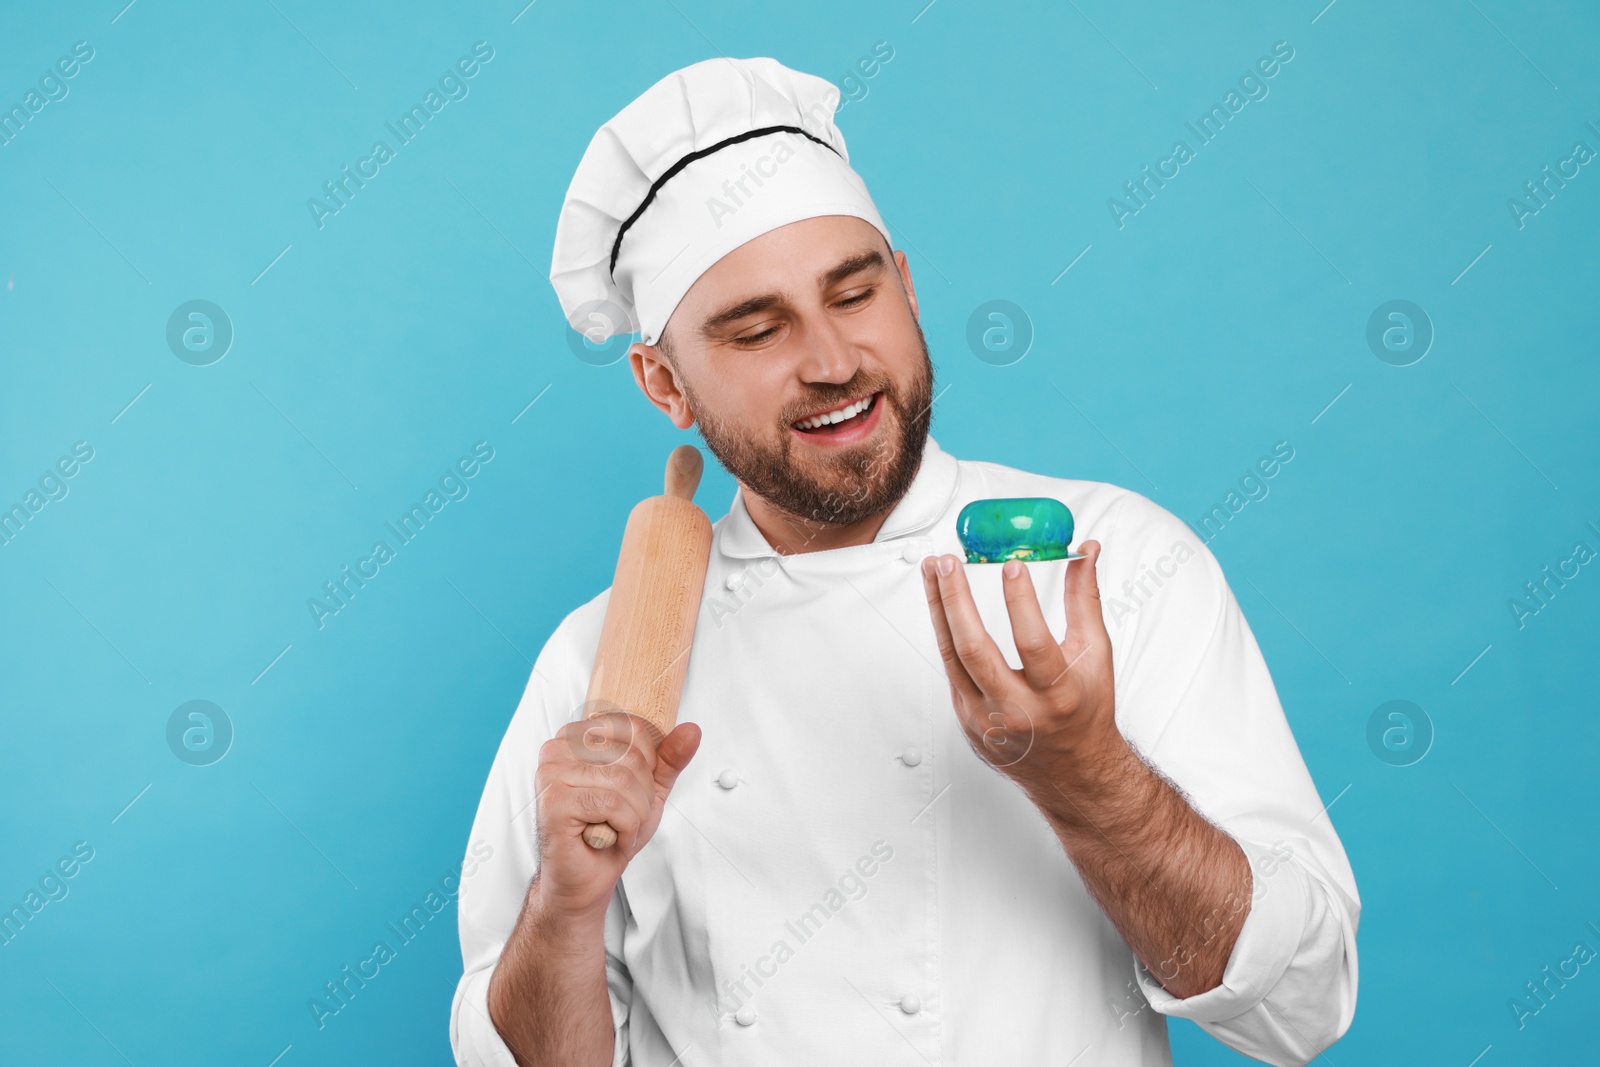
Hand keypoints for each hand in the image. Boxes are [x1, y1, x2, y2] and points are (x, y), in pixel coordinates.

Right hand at [532, 713, 700, 918]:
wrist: (586, 877)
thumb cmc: (609, 831)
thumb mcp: (648, 789)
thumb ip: (669, 759)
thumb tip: (691, 732)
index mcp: (576, 737)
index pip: (632, 728)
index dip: (648, 764)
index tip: (633, 789)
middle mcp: (558, 750)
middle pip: (630, 755)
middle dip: (642, 794)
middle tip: (626, 815)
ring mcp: (551, 775)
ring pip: (623, 780)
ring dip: (634, 814)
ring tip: (618, 827)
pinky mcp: (554, 802)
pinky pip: (612, 804)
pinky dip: (624, 826)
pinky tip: (610, 837)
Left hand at [920, 541, 1118, 795]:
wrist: (1071, 770)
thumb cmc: (1085, 708)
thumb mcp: (1095, 654)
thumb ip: (1085, 599)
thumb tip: (1087, 550)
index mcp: (1057, 695)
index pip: (1034, 644)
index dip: (1021, 602)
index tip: (1011, 564)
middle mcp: (1018, 711)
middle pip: (975, 651)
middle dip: (956, 600)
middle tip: (947, 562)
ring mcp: (985, 719)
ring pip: (952, 657)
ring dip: (939, 608)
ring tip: (932, 570)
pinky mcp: (966, 720)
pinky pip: (950, 669)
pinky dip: (944, 632)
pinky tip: (939, 602)